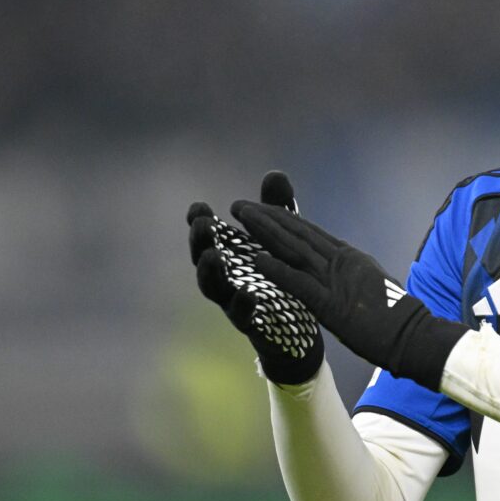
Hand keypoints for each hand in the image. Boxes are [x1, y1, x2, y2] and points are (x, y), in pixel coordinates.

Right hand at [187, 171, 324, 384]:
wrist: (300, 327)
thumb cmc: (283, 276)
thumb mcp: (284, 239)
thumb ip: (278, 209)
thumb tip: (274, 173)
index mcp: (232, 254)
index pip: (210, 235)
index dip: (200, 221)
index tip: (199, 206)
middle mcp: (228, 277)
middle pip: (204, 258)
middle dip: (200, 241)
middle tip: (202, 223)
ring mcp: (235, 303)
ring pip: (215, 288)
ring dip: (210, 272)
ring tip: (213, 256)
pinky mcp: (253, 325)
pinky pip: (243, 317)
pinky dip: (243, 305)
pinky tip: (247, 294)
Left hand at [230, 200, 467, 390]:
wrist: (414, 335)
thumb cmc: (396, 317)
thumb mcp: (372, 284)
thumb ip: (353, 273)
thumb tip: (344, 265)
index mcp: (349, 258)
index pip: (310, 233)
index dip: (284, 218)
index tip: (262, 207)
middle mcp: (341, 261)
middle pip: (297, 234)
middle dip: (267, 218)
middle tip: (241, 205)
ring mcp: (336, 280)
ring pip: (294, 250)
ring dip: (265, 232)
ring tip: (242, 217)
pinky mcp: (331, 304)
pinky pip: (299, 284)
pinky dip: (278, 270)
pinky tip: (257, 259)